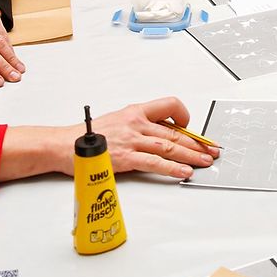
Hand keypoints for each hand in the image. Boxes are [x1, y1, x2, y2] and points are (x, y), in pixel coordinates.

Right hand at [91, 97, 217, 177]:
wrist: (65, 145)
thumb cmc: (90, 135)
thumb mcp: (118, 121)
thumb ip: (139, 126)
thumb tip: (161, 135)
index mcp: (135, 111)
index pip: (168, 105)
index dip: (183, 116)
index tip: (190, 127)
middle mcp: (136, 123)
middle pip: (175, 131)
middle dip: (197, 142)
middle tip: (211, 150)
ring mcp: (132, 140)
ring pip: (170, 146)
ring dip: (191, 155)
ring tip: (204, 162)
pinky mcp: (126, 158)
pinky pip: (155, 162)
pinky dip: (172, 168)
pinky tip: (184, 172)